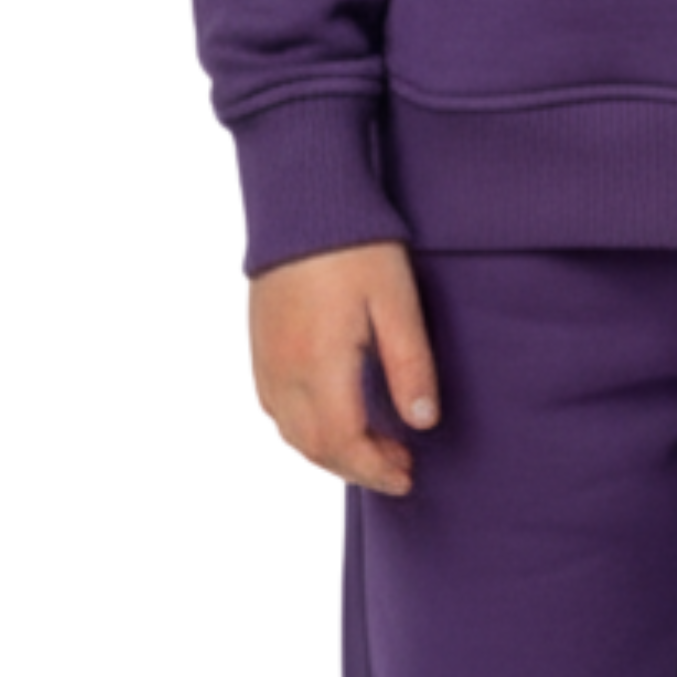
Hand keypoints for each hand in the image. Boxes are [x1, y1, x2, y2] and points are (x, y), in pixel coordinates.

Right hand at [244, 237, 438, 497]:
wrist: (298, 200)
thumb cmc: (353, 245)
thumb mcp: (396, 301)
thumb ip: (409, 363)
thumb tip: (423, 421)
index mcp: (320, 364)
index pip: (343, 444)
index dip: (376, 470)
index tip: (407, 476)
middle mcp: (283, 372)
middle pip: (313, 449)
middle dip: (356, 470)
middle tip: (397, 467)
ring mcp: (262, 361)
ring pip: (286, 436)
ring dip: (326, 456)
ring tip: (367, 450)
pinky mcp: (253, 347)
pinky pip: (267, 411)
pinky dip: (295, 433)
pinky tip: (322, 423)